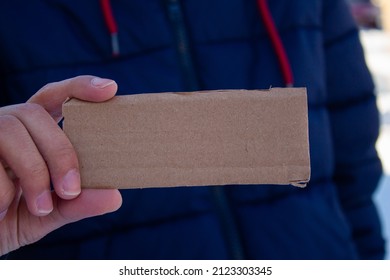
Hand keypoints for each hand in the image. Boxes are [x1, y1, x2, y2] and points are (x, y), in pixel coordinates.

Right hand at [0, 76, 121, 255]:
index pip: (55, 98)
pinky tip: (1, 212)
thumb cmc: (9, 219)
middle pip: (35, 113)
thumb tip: (114, 197)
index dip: (80, 88)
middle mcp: (5, 126)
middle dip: (60, 152)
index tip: (110, 88)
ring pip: (10, 130)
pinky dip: (0, 190)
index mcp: (31, 134)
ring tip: (41, 208)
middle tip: (70, 190)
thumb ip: (75, 204)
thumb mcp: (46, 214)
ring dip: (33, 171)